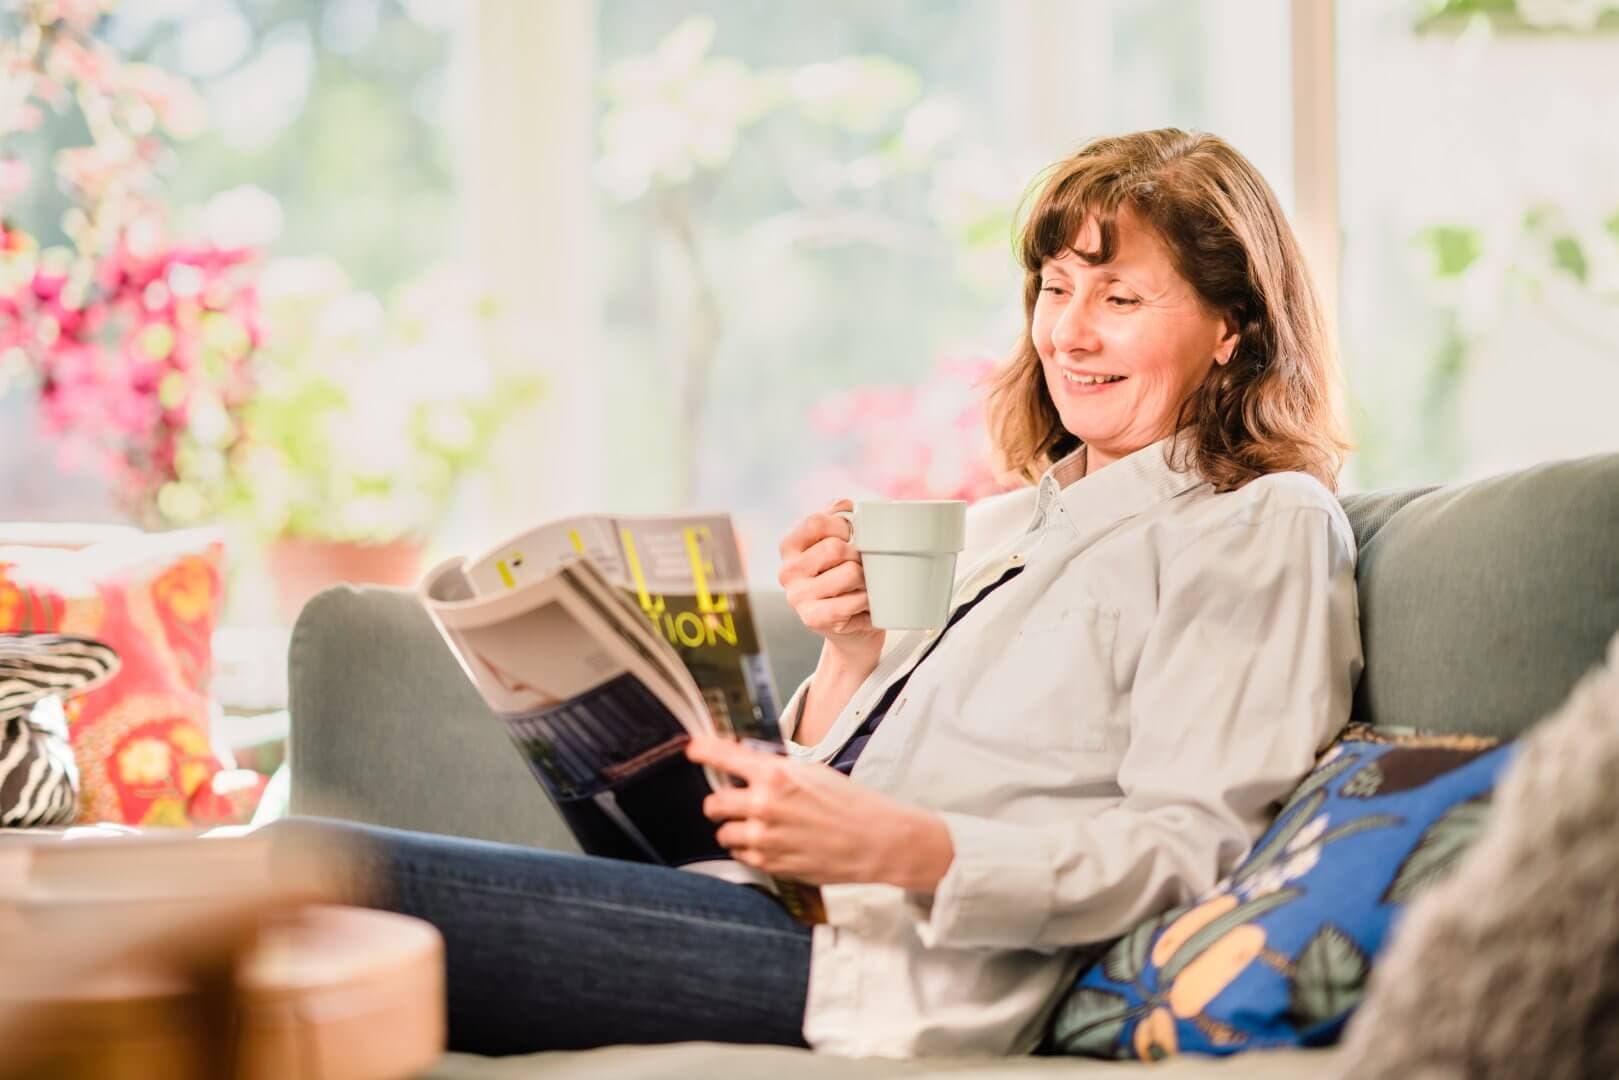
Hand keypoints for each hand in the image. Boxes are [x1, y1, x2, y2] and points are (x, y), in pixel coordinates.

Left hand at [686, 735, 953, 891]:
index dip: (702, 750)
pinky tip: (772, 842)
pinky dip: (749, 848)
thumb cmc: (850, 803)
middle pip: (713, 803)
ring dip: (734, 828)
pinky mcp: (770, 863)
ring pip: (723, 832)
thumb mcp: (812, 771)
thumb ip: (776, 769)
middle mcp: (763, 804)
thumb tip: (748, 764)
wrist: (876, 841)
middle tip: (736, 801)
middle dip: (721, 801)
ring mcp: (764, 837)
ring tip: (759, 826)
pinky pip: (741, 854)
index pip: (723, 756)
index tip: (691, 749)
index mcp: (775, 774)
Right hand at [778, 499, 884, 666]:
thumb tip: (845, 504)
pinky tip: (864, 604)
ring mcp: (798, 597)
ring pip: (850, 572)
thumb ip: (838, 519)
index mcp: (789, 547)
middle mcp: (787, 572)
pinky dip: (868, 601)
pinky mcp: (814, 619)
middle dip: (859, 554)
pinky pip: (855, 599)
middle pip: (835, 548)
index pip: (816, 522)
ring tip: (864, 585)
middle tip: (863, 565)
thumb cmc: (845, 579)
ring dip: (867, 579)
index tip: (855, 537)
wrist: (850, 628)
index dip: (844, 525)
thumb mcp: (838, 544)